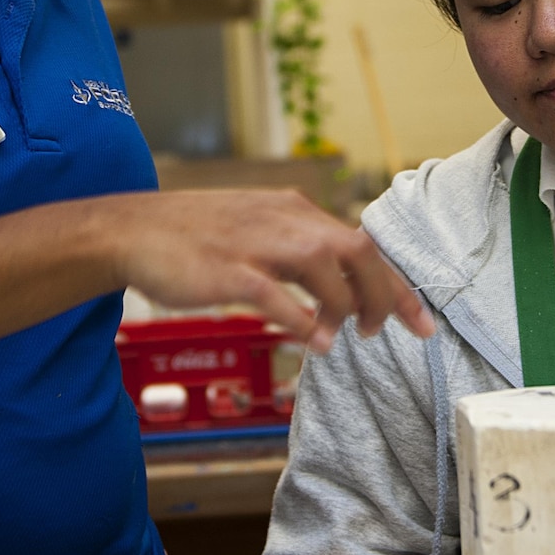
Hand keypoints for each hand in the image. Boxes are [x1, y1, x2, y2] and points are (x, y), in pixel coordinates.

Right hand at [104, 190, 434, 352]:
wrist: (132, 229)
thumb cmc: (195, 238)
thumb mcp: (258, 232)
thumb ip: (298, 256)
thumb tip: (338, 295)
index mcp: (294, 211)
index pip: (363, 245)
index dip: (397, 286)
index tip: (422, 323)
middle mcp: (283, 220)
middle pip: (357, 251)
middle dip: (383, 295)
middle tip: (379, 333)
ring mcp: (255, 242)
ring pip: (325, 266)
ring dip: (343, 307)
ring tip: (337, 338)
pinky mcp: (226, 269)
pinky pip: (275, 294)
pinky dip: (300, 320)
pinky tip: (309, 342)